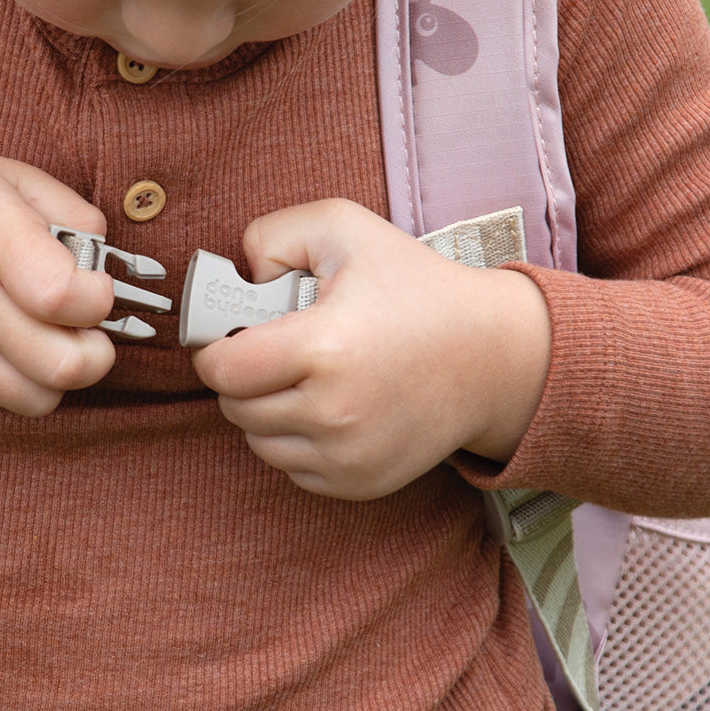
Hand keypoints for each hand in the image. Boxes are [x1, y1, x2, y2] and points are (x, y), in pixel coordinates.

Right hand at [0, 153, 116, 413]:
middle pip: (64, 364)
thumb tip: (106, 257)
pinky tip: (21, 343)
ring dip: (65, 373)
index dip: (99, 295)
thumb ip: (68, 209)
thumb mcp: (2, 175)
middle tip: (85, 319)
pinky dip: (30, 381)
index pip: (63, 295)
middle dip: (98, 346)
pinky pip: (8, 401)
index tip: (95, 281)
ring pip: (39, 398)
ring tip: (57, 336)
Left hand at [192, 199, 551, 499]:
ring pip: (257, 441)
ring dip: (262, 409)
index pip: (223, 369)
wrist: (494, 356)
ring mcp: (348, 456)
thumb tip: (239, 276)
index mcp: (324, 348)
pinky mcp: (359, 483)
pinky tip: (323, 404)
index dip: (214, 348)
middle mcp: (333, 412)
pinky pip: (291, 467)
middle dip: (240, 375)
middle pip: (235, 406)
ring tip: (300, 374)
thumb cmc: (417, 288)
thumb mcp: (344, 227)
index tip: (227, 334)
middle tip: (272, 347)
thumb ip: (272, 236)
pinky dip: (293, 439)